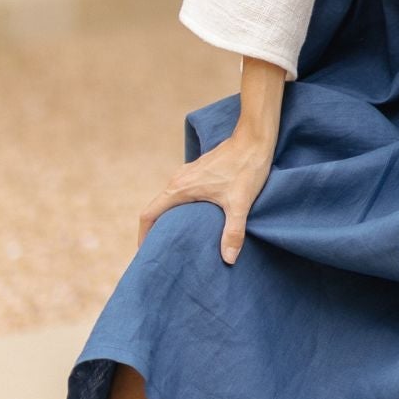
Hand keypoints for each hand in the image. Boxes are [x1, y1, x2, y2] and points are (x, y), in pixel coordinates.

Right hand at [137, 131, 275, 263]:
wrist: (254, 139)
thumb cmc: (246, 168)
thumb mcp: (240, 203)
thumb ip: (233, 232)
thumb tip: (228, 259)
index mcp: (180, 188)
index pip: (150, 214)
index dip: (143, 235)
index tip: (145, 251)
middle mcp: (178, 180)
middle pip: (157, 208)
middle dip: (156, 230)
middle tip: (161, 251)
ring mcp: (187, 174)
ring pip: (169, 200)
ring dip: (168, 218)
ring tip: (177, 238)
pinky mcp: (198, 171)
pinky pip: (181, 193)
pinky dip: (180, 208)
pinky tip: (195, 218)